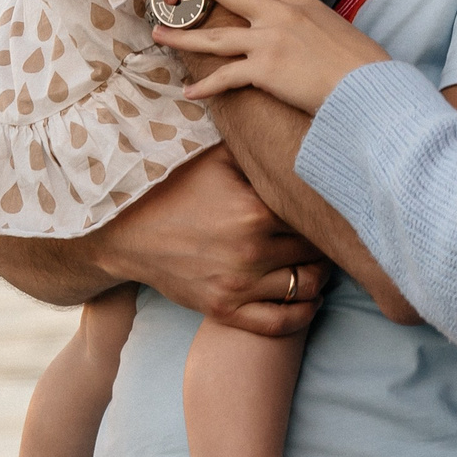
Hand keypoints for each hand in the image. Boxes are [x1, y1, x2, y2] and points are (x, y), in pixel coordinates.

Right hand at [88, 147, 331, 336]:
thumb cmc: (173, 188)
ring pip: (306, 287)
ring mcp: (238, 285)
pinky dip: (302, 315)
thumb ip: (256, 150)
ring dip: (319, 276)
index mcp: (254, 211)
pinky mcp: (224, 309)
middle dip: (325, 243)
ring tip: (319, 263)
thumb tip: (295, 133)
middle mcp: (251, 252)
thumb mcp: (214, 158)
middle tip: (330, 235)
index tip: (331, 206)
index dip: (325, 210)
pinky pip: (280, 324)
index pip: (313, 216)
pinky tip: (310, 299)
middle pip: (315, 252)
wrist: (126, 231)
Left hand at [152, 0, 392, 113]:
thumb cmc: (358, 62)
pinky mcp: (266, 69)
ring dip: (182, 35)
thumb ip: (305, 20)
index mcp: (296, 2)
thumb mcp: (331, 27)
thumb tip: (294, 24)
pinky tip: (188, 93)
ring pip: (215, 35)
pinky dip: (206, 87)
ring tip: (156, 31)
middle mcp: (279, 14)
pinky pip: (226, 76)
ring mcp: (270, 40)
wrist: (369, 85)